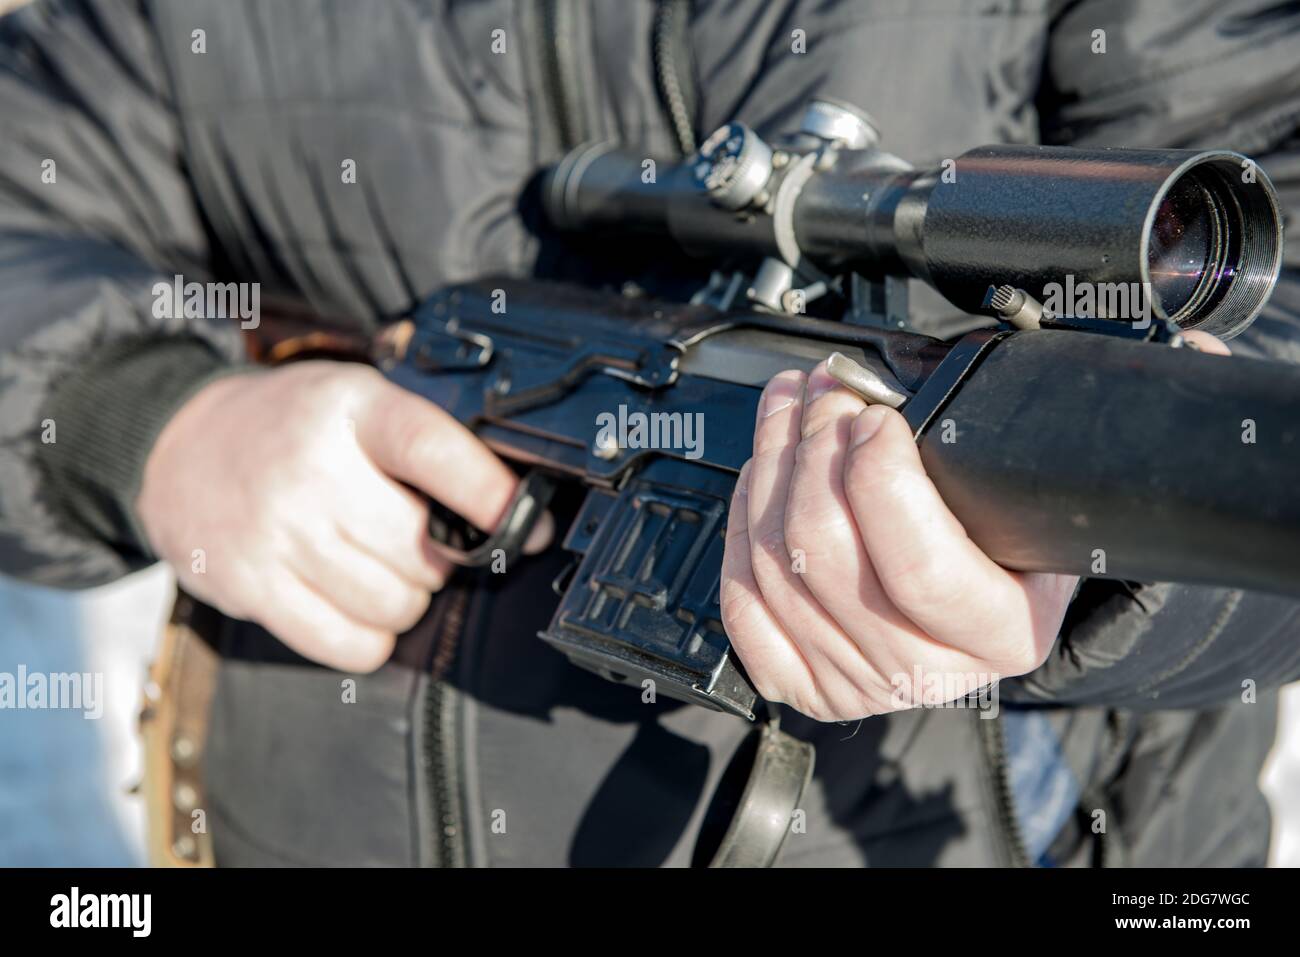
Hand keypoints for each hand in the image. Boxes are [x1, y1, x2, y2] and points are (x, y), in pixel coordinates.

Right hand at [136, 361, 549, 671]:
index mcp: (352, 410)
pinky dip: (368, 637)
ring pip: (394, 604)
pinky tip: (353, 604)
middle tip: (415, 540)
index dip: (492, 496)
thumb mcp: (357, 400)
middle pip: (423, 551)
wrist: (177, 445)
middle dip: (438, 558)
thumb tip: (518, 507)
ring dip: (404, 598)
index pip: (435, 452)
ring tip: (377, 566)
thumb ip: (427, 439)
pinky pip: (348, 646)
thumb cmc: (292, 428)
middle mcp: (312, 468)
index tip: (533, 526)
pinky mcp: (250, 586)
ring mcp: (276, 531)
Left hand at [719, 331, 1227, 721]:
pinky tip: (759, 478)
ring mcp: (858, 680)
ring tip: (787, 406)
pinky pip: (743, 607)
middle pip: (826, 550)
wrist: (982, 618)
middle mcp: (927, 668)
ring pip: (774, 563)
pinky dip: (740, 528)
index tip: (875, 410)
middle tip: (823, 389)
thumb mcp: (1049, 496)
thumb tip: (1177, 356)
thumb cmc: (1013, 545)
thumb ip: (1067, 431)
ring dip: (768, 464)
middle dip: (812, 445)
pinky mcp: (805, 679)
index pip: (918, 561)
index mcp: (1002, 629)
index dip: (879, 472)